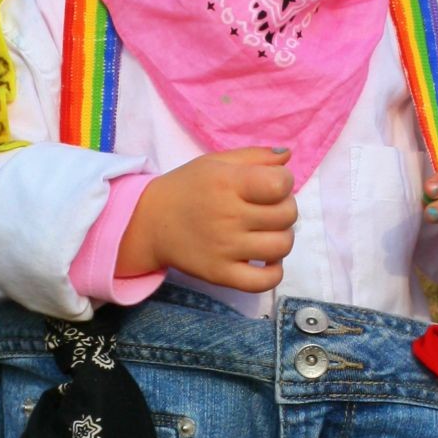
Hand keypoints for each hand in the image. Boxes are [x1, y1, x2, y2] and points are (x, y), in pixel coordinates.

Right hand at [117, 148, 297, 292]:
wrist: (149, 222)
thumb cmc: (188, 188)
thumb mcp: (216, 162)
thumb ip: (255, 156)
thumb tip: (287, 157)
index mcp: (227, 183)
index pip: (280, 184)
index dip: (284, 182)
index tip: (272, 185)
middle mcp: (227, 215)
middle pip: (286, 215)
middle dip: (285, 209)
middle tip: (268, 209)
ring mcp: (224, 248)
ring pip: (281, 246)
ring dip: (282, 238)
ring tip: (267, 233)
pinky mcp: (220, 274)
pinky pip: (264, 281)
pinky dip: (274, 272)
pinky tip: (265, 260)